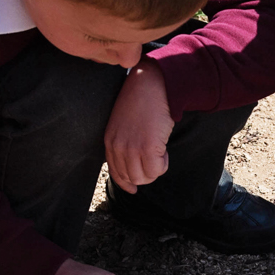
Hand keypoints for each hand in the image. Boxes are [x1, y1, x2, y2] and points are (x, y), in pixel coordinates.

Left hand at [104, 61, 175, 193]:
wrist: (153, 85)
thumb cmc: (142, 100)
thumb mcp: (123, 123)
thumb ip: (123, 142)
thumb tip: (134, 165)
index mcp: (110, 141)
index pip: (115, 172)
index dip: (126, 183)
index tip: (133, 189)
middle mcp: (118, 147)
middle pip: (132, 178)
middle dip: (146, 174)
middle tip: (155, 159)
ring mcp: (132, 148)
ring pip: (145, 177)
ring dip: (155, 169)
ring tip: (160, 152)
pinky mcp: (148, 148)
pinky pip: (157, 170)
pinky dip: (164, 164)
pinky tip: (164, 149)